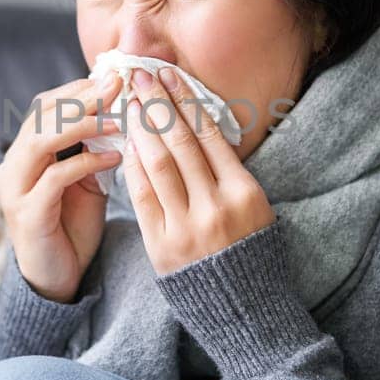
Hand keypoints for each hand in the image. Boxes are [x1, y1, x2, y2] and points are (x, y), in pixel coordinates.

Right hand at [0, 74, 123, 301]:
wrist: (59, 278)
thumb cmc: (73, 225)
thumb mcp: (87, 178)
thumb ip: (95, 146)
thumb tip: (121, 105)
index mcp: (24, 152)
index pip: (44, 106)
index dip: (78, 89)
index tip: (114, 76)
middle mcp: (12, 166)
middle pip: (40, 117)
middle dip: (81, 99)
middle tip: (118, 84)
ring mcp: (14, 190)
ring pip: (40, 141)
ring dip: (81, 125)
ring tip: (117, 119)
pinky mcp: (26, 215)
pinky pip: (54, 179)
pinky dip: (86, 164)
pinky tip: (114, 158)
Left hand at [121, 67, 274, 273]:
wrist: (242, 306)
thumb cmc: (248, 247)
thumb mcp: (253, 205)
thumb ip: (226, 170)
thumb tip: (192, 122)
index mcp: (243, 193)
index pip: (208, 134)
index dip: (185, 100)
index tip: (168, 74)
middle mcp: (215, 207)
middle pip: (180, 143)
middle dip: (157, 103)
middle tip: (140, 75)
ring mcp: (186, 227)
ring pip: (157, 166)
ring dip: (140, 129)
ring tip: (129, 103)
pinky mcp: (161, 246)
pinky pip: (142, 197)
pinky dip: (132, 167)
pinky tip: (125, 144)